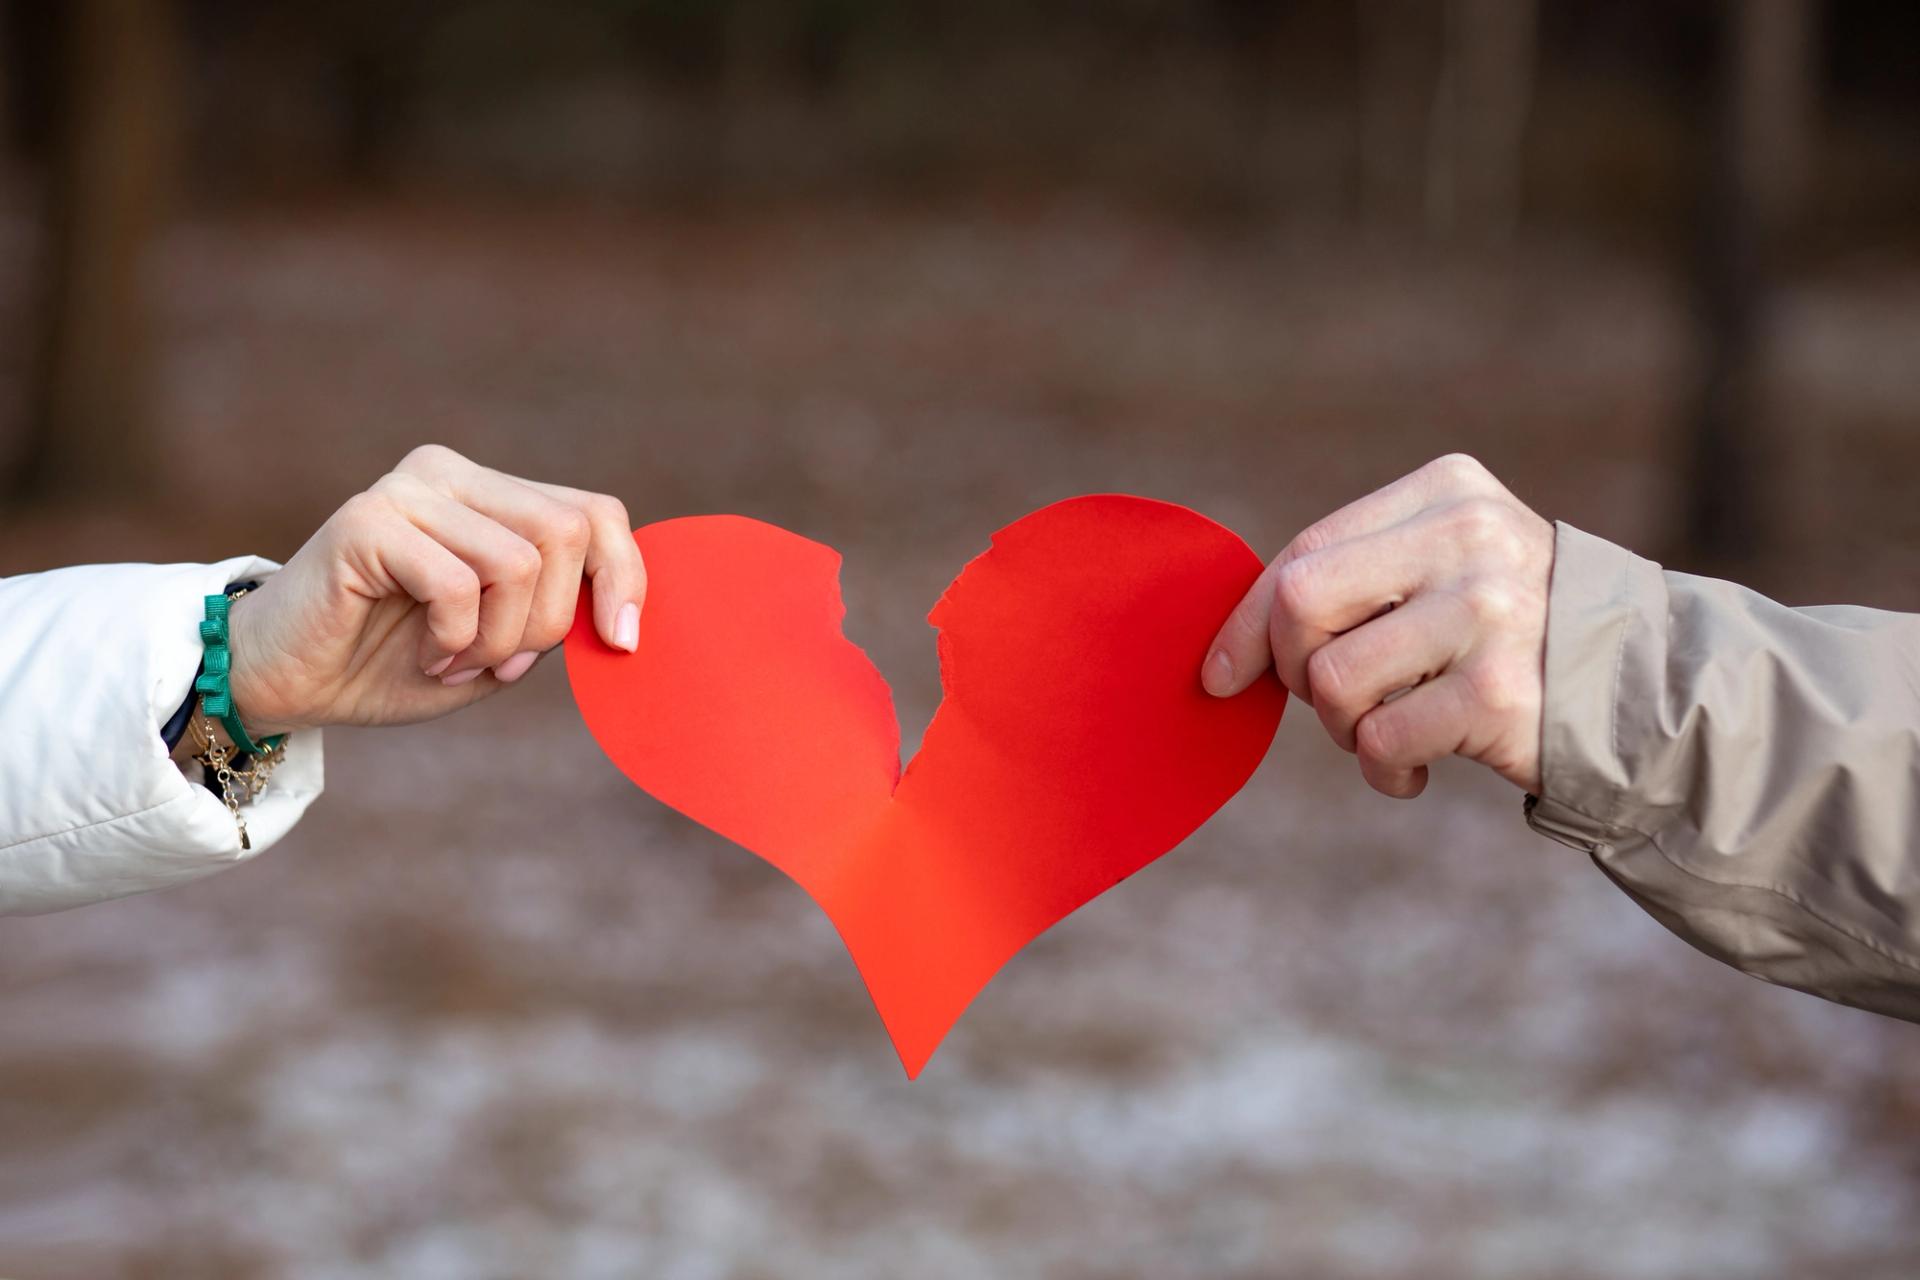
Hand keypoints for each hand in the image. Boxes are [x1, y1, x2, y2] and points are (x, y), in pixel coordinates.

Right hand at [225, 445, 646, 734]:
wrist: (285, 685)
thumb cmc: (393, 664)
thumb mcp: (499, 644)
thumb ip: (556, 617)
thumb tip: (624, 613)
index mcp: (491, 493)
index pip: (597, 512)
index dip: (625, 576)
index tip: (624, 642)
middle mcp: (451, 474)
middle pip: (567, 534)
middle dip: (548, 622)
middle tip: (499, 664)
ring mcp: (407, 491)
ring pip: (520, 561)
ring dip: (499, 638)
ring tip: (454, 660)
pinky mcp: (367, 521)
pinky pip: (459, 583)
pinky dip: (456, 638)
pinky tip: (424, 656)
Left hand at [1202, 454, 1553, 797]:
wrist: (1647, 689)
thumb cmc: (1515, 633)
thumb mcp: (1449, 567)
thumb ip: (1358, 578)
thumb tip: (1229, 647)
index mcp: (1447, 491)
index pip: (1306, 549)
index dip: (1249, 620)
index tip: (1222, 673)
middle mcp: (1468, 537)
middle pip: (1302, 602)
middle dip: (1292, 669)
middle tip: (1329, 701)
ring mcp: (1488, 612)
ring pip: (1333, 680)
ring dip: (1343, 728)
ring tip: (1389, 730)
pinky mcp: (1499, 692)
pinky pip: (1380, 739)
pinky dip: (1383, 768)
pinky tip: (1416, 767)